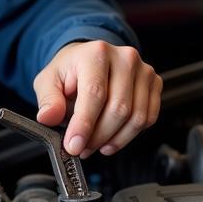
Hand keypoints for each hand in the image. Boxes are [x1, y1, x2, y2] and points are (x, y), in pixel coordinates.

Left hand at [33, 41, 160, 158]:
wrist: (90, 60)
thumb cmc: (71, 71)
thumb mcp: (49, 81)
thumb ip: (48, 100)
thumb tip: (48, 117)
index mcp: (96, 53)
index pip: (94, 93)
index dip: (84, 124)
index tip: (74, 145)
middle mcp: (124, 57)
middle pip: (118, 109)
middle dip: (98, 136)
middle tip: (82, 148)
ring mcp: (143, 70)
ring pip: (136, 117)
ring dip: (115, 139)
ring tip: (96, 144)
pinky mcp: (154, 83)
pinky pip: (148, 118)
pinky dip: (130, 135)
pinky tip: (112, 137)